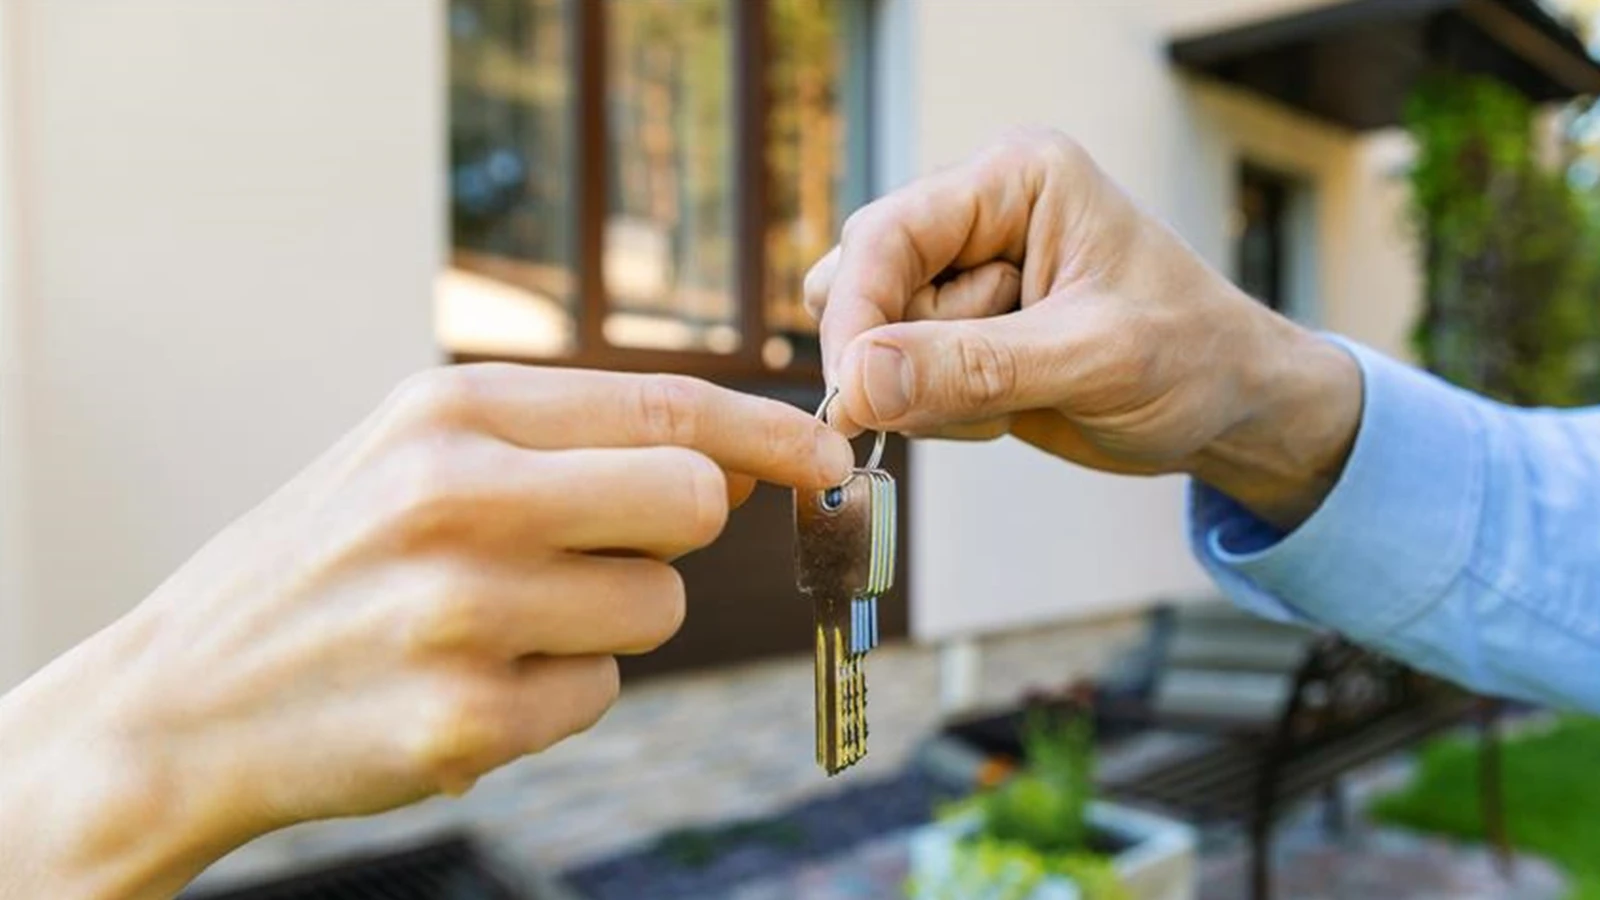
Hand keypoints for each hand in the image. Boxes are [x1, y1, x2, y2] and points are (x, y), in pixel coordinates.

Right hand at [0, 366, 852, 899]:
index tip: (828, 454)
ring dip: (599, 621)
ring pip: (654, 608)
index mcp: (451, 411)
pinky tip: (466, 682)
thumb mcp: (419, 456)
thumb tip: (731, 462)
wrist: (184, 701)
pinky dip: (555, 694)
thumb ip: (571, 441)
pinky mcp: (466, 722)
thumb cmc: (328, 562)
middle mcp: (457, 497)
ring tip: (492, 623)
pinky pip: (600, 695)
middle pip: (689, 503)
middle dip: (667, 533)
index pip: (668, 405)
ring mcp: (461, 614)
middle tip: (592, 550)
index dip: (769, 432)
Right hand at [807, 128, 1360, 527]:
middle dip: (901, 356)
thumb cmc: (1196, 359)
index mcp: (1015, 180)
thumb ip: (973, 368)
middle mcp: (979, 217)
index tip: (851, 396)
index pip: (887, 234)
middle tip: (981, 395)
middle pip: (865, 282)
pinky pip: (897, 380)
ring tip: (1012, 399)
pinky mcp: (960, 336)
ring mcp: (964, 279)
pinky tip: (1008, 412)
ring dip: (923, 390)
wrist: (1234, 411)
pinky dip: (937, 412)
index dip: (858, 314)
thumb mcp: (1093, 360)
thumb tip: (859, 381)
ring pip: (873, 338)